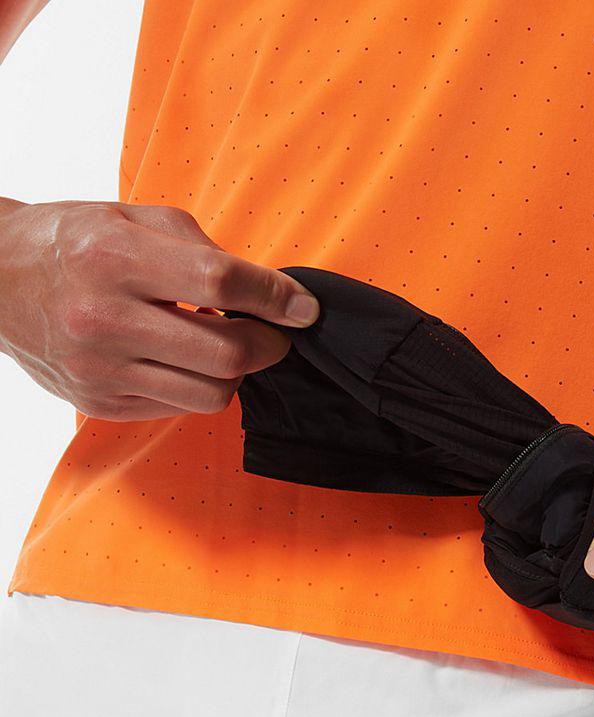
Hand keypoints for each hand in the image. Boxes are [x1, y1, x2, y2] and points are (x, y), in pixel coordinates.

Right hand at [0, 198, 318, 419]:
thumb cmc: (75, 241)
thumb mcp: (133, 217)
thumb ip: (202, 249)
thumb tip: (267, 292)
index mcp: (114, 256)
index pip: (220, 283)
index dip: (276, 298)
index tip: (304, 308)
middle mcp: (103, 318)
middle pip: (226, 353)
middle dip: (268, 344)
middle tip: (273, 332)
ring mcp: (99, 370)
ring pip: (211, 394)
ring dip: (236, 372)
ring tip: (223, 345)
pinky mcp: (99, 404)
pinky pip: (180, 407)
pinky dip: (196, 384)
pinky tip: (181, 358)